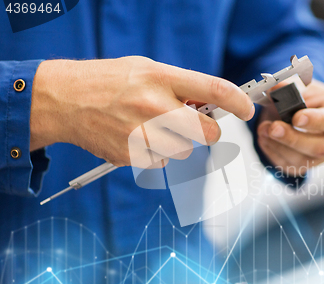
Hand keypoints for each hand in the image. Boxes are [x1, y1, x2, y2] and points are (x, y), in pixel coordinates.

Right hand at [30, 56, 254, 165]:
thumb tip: (211, 104)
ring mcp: (142, 134)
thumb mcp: (146, 70)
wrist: (65, 100)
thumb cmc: (109, 81)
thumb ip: (179, 85)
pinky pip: (162, 163)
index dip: (238, 102)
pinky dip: (157, 154)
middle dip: (209, 132)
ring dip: (178, 143)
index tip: (247, 110)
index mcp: (161, 78)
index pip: (213, 89)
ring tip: (153, 128)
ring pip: (185, 152)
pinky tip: (137, 138)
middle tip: (198, 126)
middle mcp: (154, 106)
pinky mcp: (132, 156)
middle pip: (207, 133)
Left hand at [257, 80, 323, 176]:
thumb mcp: (302, 86)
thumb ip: (290, 86)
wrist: (297, 112)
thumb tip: (276, 87)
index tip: (296, 117)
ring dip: (279, 146)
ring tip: (262, 130)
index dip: (316, 120)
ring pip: (303, 160)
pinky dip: (273, 152)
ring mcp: (322, 157)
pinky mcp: (304, 165)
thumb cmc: (306, 99)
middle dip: (293, 138)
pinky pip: (289, 165)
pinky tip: (264, 139)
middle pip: (320, 147)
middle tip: (274, 128)